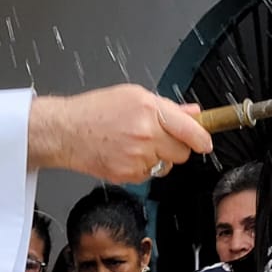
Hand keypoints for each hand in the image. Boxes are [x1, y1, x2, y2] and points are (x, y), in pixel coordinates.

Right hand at [28, 86, 211, 182]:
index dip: (202, 138)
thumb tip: (192, 114)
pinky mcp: (128, 175)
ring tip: (137, 146)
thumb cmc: (94, 112)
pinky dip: (143, 168)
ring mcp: (137, 157)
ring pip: (166, 165)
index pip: (189, 129)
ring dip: (159, 158)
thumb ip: (166, 107)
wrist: (65, 132)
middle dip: (177, 147)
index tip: (206, 143)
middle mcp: (145, 134)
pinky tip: (126, 155)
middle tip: (162, 139)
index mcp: (149, 110)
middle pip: (181, 152)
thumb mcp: (132, 96)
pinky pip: (149, 175)